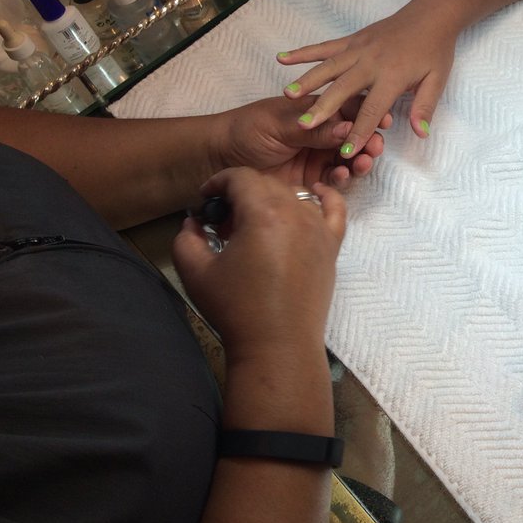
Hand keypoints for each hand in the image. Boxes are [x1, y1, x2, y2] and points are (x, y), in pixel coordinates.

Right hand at [172, 168, 345, 359]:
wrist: (278, 344)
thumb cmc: (236, 308)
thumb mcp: (196, 272)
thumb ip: (187, 238)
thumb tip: (193, 222)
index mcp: (264, 214)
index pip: (241, 177)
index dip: (218, 182)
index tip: (206, 200)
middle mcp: (297, 213)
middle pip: (267, 184)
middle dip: (242, 194)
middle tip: (224, 221)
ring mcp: (319, 229)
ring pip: (295, 195)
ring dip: (272, 199)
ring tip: (255, 224)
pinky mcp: (332, 246)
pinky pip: (335, 209)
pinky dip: (325, 196)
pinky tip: (314, 194)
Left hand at [219, 95, 384, 189]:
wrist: (219, 161)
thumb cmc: (246, 131)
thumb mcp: (279, 125)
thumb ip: (312, 129)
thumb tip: (348, 128)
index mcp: (316, 111)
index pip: (349, 108)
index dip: (367, 114)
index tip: (383, 121)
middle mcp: (321, 133)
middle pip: (355, 135)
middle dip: (368, 141)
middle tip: (374, 147)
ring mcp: (318, 156)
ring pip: (349, 158)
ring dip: (360, 160)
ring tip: (362, 163)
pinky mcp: (312, 179)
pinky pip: (335, 180)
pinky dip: (343, 179)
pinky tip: (343, 176)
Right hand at [277, 0, 459, 156]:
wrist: (431, 15)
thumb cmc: (435, 51)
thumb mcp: (437, 80)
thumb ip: (425, 107)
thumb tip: (420, 133)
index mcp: (392, 77)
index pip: (373, 110)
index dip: (360, 132)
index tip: (346, 152)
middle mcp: (371, 63)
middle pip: (343, 89)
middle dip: (324, 109)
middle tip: (304, 127)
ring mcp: (359, 49)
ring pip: (328, 67)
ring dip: (307, 81)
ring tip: (287, 96)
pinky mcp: (352, 39)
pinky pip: (325, 47)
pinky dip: (303, 52)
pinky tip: (282, 58)